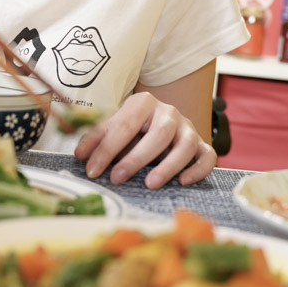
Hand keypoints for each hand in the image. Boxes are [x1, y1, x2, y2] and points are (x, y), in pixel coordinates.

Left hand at [73, 92, 216, 188]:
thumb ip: (96, 139)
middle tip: (118, 178)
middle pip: (158, 134)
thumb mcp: (112, 129)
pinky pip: (208, 156)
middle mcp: (169, 113)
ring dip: (168, 166)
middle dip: (137, 158)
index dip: (107, 149)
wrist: (160, 122)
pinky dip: (198, 170)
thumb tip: (79, 154)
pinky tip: (182, 182)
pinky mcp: (202, 145)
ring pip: (185, 145)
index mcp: (144, 103)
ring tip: (150, 184)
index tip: (93, 171)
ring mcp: (188, 128)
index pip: (125, 126)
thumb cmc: (133, 129)